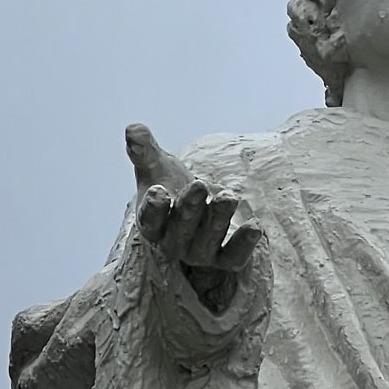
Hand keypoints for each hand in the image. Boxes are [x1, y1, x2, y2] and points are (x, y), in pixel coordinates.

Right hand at [124, 123, 260, 308]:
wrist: (198, 210)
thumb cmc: (171, 187)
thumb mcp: (157, 167)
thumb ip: (144, 151)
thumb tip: (133, 129)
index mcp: (153, 223)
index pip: (150, 220)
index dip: (154, 209)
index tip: (158, 191)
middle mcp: (174, 243)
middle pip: (181, 229)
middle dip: (190, 207)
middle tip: (199, 184)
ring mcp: (200, 254)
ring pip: (208, 240)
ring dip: (218, 218)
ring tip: (228, 196)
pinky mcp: (225, 259)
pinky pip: (234, 257)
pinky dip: (244, 244)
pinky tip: (255, 227)